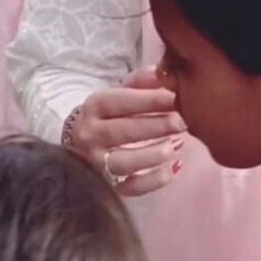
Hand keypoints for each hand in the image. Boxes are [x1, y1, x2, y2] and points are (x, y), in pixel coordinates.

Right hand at [69, 69, 185, 196]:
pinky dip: (156, 180)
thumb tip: (164, 73)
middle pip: (124, 131)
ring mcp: (97, 163)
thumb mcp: (118, 92)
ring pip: (125, 162)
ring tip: (178, 143)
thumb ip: (141, 81)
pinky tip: (176, 166)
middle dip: (157, 126)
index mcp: (94, 107)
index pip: (122, 102)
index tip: (176, 96)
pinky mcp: (108, 185)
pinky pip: (132, 187)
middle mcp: (91, 135)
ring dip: (155, 154)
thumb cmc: (108, 114)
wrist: (77, 142)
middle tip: (183, 121)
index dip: (150, 100)